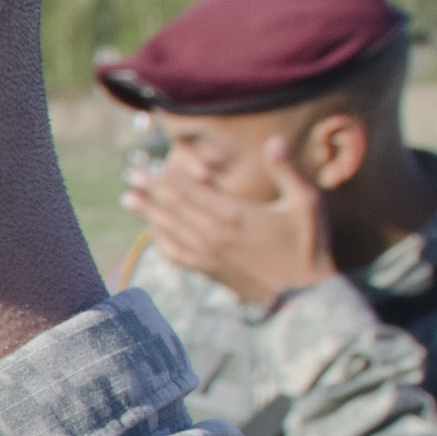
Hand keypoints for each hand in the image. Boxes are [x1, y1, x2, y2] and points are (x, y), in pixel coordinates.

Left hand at [127, 144, 341, 307]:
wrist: (304, 296)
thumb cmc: (308, 245)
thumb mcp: (306, 203)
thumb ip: (286, 170)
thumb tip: (275, 139)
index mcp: (234, 215)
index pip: (191, 191)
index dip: (169, 176)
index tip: (151, 165)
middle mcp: (214, 235)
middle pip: (174, 207)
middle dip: (150, 190)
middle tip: (131, 175)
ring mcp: (208, 256)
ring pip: (169, 230)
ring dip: (148, 213)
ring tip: (128, 199)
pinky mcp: (209, 271)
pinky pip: (175, 254)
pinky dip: (160, 241)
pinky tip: (153, 233)